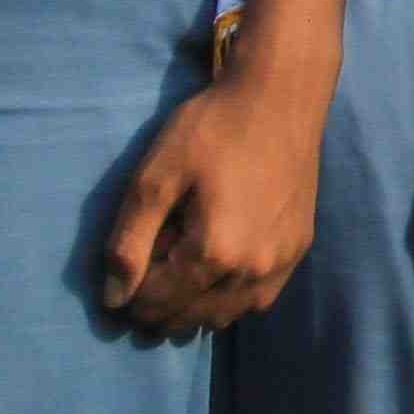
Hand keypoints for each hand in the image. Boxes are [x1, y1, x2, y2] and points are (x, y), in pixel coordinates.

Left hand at [100, 75, 326, 335]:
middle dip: (157, 307)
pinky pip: (256, 301)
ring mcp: (280, 264)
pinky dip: (227, 300)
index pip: (156, 304)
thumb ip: (130, 241)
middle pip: (188, 318)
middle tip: (143, 273)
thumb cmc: (212, 128)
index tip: (121, 273)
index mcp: (213, 253)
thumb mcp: (156, 176)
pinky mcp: (299, 250)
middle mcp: (252, 271)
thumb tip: (114, 298)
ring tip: (174, 275)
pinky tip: (215, 273)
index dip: (129, 297)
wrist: (281, 96)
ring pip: (223, 316)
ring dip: (192, 309)